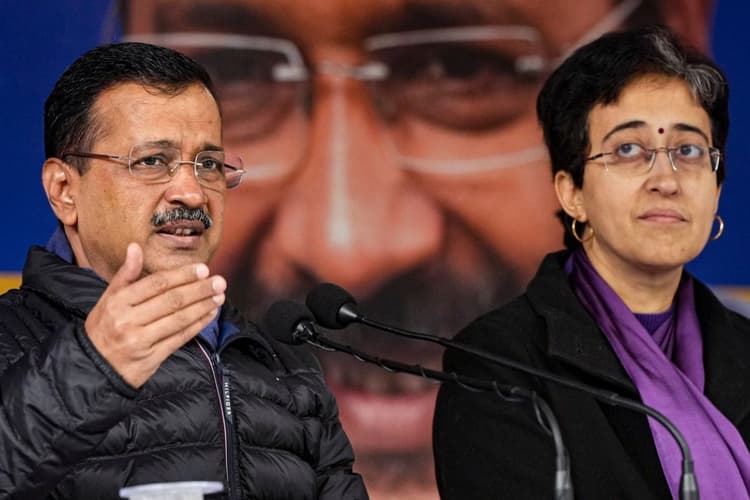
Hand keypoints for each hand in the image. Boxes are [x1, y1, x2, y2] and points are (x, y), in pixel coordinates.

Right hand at [84, 243, 225, 387]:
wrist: (94, 367)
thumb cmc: (104, 327)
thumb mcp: (108, 299)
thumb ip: (125, 274)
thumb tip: (135, 247)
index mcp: (118, 302)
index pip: (157, 284)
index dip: (182, 275)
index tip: (203, 269)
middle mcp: (128, 320)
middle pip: (171, 301)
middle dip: (199, 290)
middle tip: (219, 281)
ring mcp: (140, 341)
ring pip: (179, 319)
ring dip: (203, 306)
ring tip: (219, 296)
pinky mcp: (152, 358)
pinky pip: (180, 338)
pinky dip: (198, 325)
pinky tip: (210, 314)